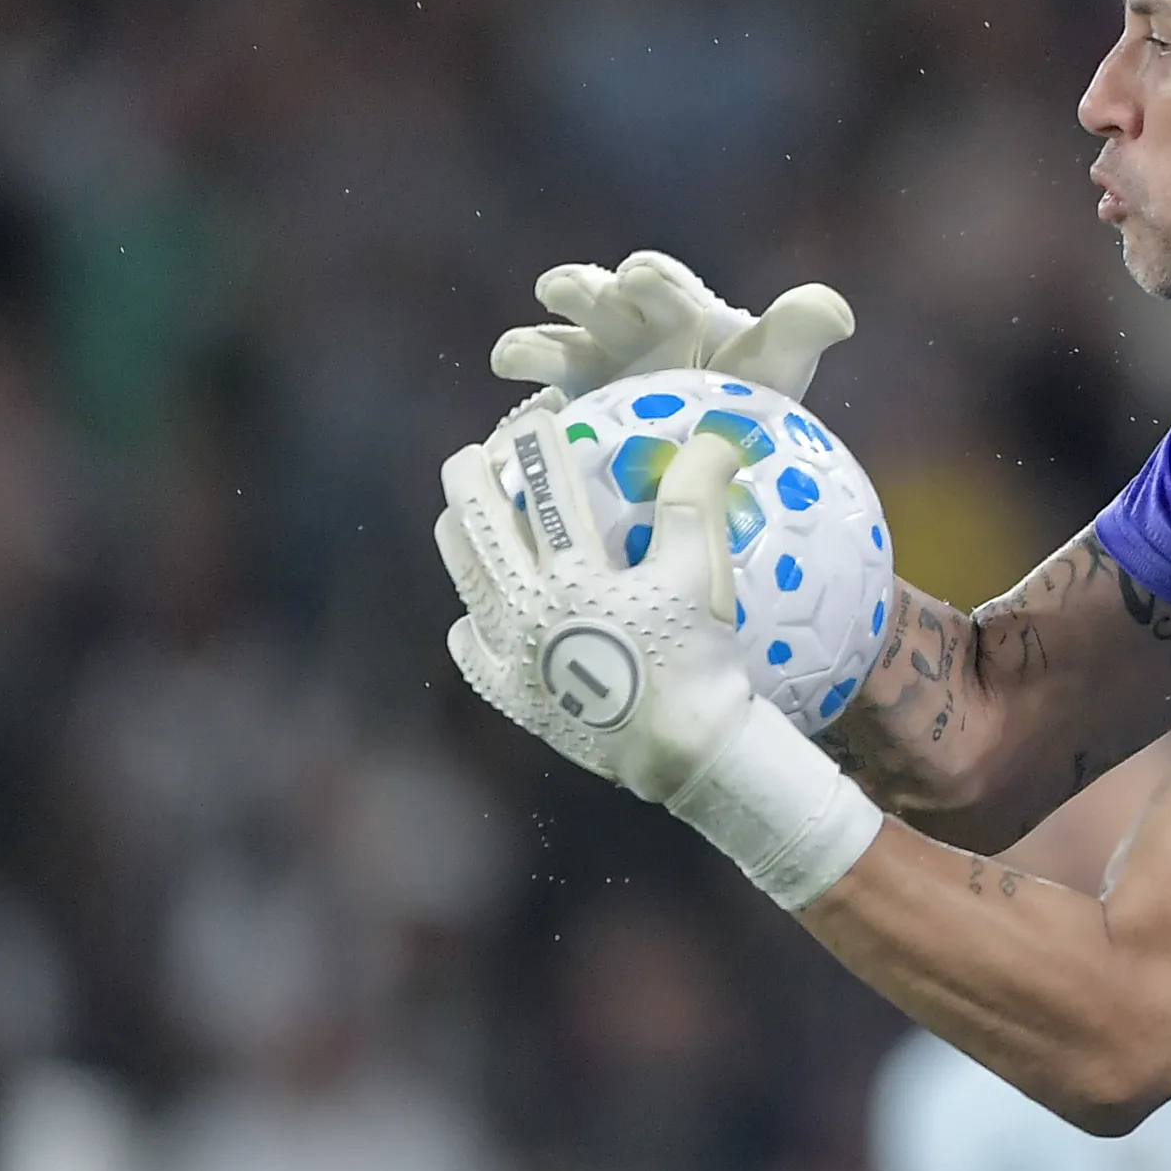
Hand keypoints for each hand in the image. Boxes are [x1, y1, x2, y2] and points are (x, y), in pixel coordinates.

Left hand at [435, 408, 753, 800]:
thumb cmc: (695, 660)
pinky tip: (479, 615)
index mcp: (575, 572)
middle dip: (470, 478)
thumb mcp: (702, 573)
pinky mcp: (510, 694)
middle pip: (480, 525)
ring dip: (459, 537)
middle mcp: (528, 606)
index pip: (545, 486)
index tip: (538, 418)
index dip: (536, 442)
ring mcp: (511, 653)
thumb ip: (697, 499)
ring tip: (461, 515)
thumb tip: (711, 437)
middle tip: (475, 455)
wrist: (681, 752)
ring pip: (465, 579)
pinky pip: (472, 649)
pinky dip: (471, 623)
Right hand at [490, 249, 855, 400]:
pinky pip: (536, 405)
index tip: (636, 280)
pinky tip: (514, 429)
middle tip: (571, 292)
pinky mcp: (567, 414)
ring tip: (517, 357)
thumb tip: (838, 312)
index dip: (647, 279)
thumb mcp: (777, 369)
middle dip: (582, 291)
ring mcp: (590, 370)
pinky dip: (521, 415)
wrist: (718, 468)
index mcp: (675, 309)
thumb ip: (799, 331)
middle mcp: (624, 329)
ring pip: (551, 345)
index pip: (658, 280)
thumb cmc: (747, 404)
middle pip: (593, 297)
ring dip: (533, 346)